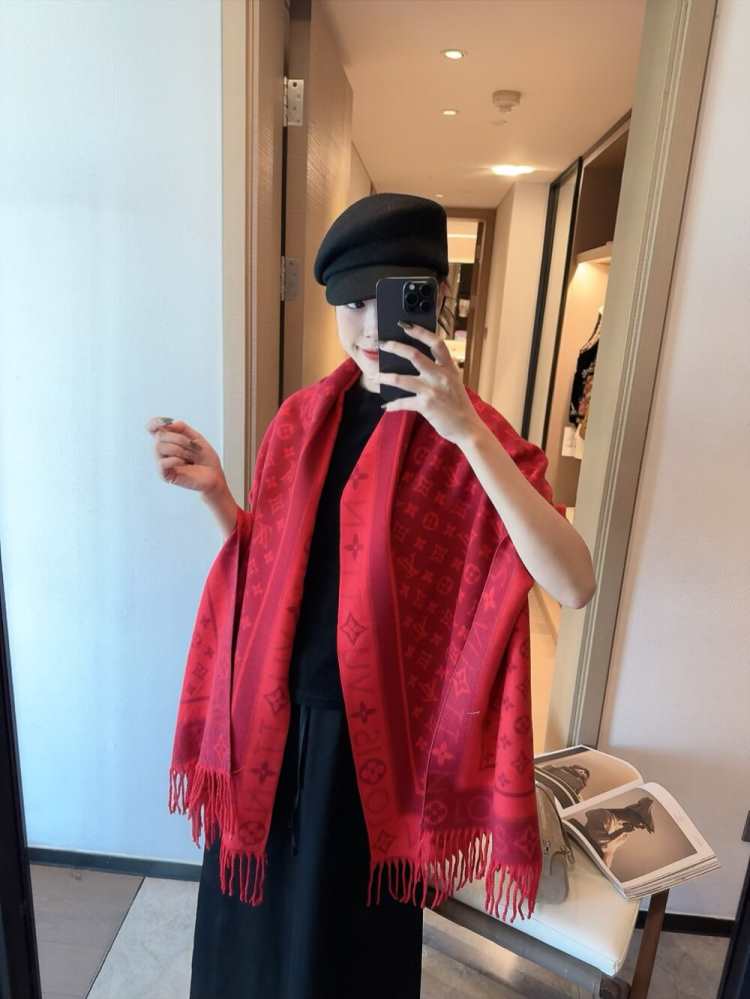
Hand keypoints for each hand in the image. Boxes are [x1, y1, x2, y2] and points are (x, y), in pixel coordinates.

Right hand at [145, 417, 226, 496]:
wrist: (214, 474)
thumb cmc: (205, 459)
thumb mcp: (196, 438)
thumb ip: (183, 428)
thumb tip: (169, 423)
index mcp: (169, 440)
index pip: (153, 428)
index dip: (155, 423)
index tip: (165, 422)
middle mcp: (163, 451)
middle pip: (159, 436)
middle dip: (180, 439)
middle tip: (194, 447)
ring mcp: (163, 463)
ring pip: (160, 447)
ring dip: (181, 450)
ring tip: (191, 457)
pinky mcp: (165, 475)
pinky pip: (162, 463)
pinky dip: (174, 460)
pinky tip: (184, 462)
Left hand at [377, 323, 481, 444]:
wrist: (467, 427)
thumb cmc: (458, 405)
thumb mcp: (454, 382)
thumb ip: (439, 371)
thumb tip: (415, 363)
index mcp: (449, 368)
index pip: (436, 342)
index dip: (420, 332)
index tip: (405, 325)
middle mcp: (441, 376)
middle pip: (414, 355)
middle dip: (395, 347)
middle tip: (382, 344)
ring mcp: (433, 390)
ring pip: (402, 379)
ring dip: (384, 377)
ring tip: (373, 376)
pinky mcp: (426, 405)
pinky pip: (403, 402)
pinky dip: (393, 404)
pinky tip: (386, 406)